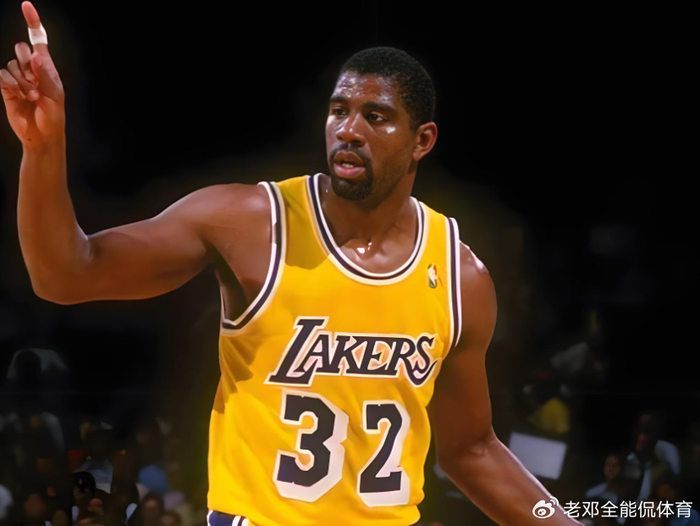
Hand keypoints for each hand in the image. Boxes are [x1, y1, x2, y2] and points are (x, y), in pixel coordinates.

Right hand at [0, 1, 64, 147]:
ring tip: (32, 96)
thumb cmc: (53, 117)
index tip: (26, 5)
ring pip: (12, 64)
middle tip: (34, 80)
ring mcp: (18, 78)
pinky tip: (20, 95)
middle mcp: (31, 69)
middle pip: (21, 48)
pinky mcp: (6, 87)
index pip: (39, 40)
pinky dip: (11, 84)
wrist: (41, 135)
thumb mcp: (54, 96)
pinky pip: (2, 75)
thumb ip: (45, 75)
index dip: (32, 22)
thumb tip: (36, 55)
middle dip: (26, 61)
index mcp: (46, 67)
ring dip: (22, 80)